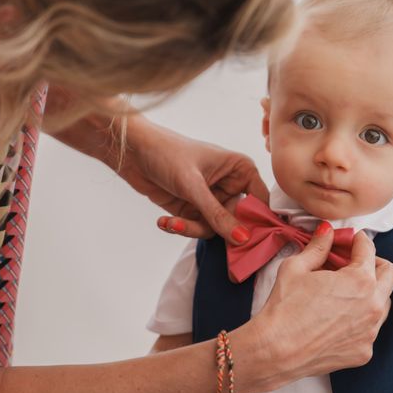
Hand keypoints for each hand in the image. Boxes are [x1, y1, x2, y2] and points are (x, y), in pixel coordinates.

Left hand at [120, 119, 268, 243]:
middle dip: (218, 229)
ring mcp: (211, 198)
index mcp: (240, 169)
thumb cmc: (166, 153)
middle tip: (202, 233)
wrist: (132, 152)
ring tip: (172, 223)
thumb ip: (217, 214)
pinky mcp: (193, 208)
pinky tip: (164, 221)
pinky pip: (196, 228)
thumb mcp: (193, 186)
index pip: (260, 200)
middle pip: (238, 219)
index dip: (257, 221)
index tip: (249, 241)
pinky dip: (180, 228)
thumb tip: (242, 239)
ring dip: (192, 229)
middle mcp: (229, 184)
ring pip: (215, 228)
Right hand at [253, 224, 392, 381]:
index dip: (356, 240)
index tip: (349, 240)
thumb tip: (327, 231)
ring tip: (344, 291)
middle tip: (351, 263)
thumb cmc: (284, 307)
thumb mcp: (296, 267)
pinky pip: (370, 329)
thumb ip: (318, 247)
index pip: (368, 249)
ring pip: (383, 303)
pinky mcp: (363, 352)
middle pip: (388, 274)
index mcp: (360, 280)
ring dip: (370, 292)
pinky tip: (337, 317)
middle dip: (372, 263)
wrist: (275, 351)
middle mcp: (373, 306)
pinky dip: (359, 319)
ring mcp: (370, 332)